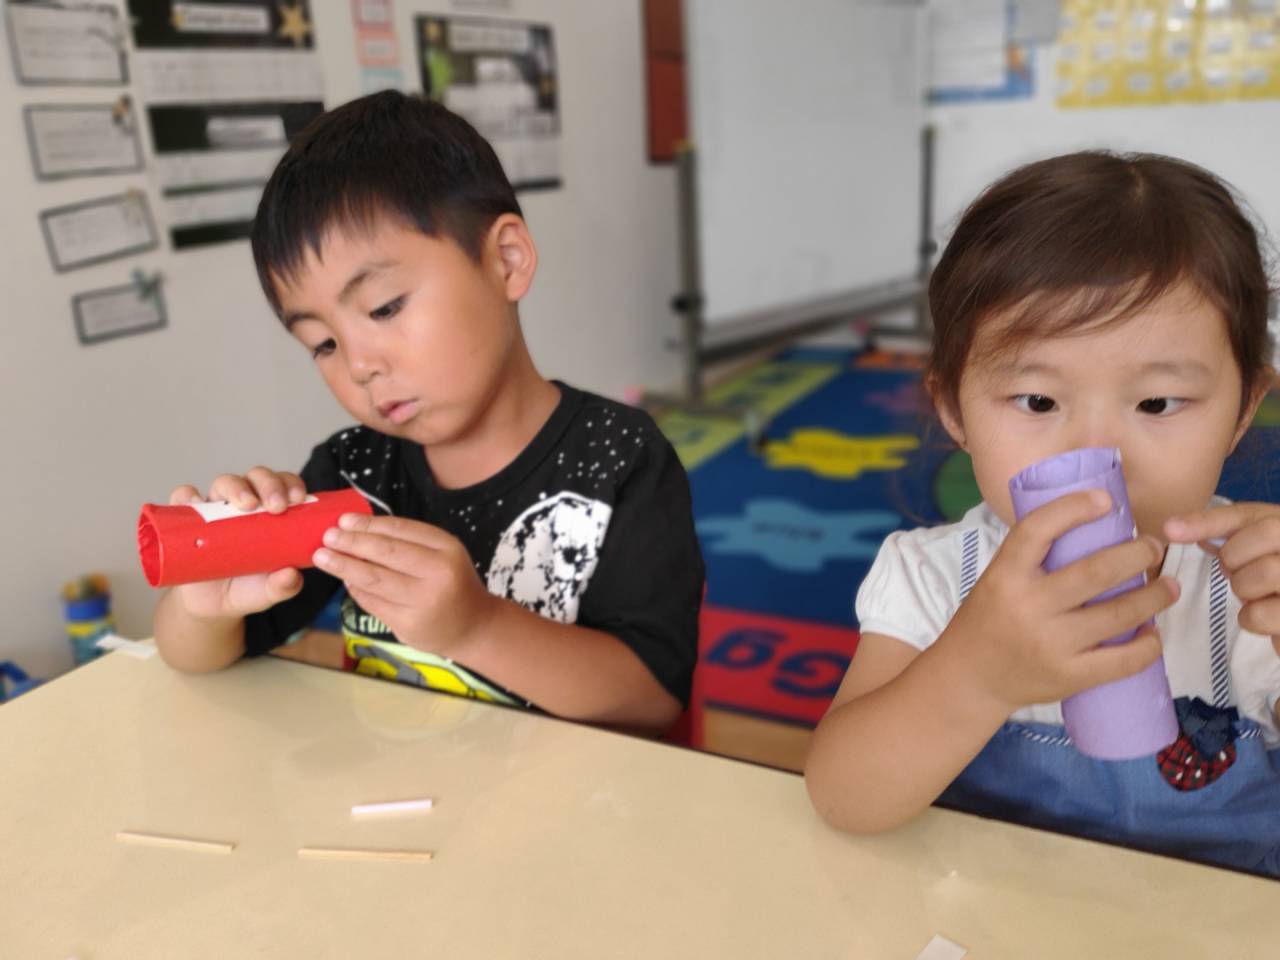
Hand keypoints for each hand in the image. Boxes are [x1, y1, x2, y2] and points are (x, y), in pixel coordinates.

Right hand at [166, 467, 307, 619]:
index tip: (298, 499)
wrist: (212, 606)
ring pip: (225, 482)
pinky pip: (183, 497)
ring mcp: (215, 509)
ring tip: (245, 505)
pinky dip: (187, 495)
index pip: (284, 485)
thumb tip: (291, 575)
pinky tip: (195, 503)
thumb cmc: (248, 588)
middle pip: (257, 478)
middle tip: (276, 506)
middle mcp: (245, 504)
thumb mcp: (269, 591)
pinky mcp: (188, 519)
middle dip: (268, 485)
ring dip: (236, 488)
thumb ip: (284, 585)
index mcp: (272, 512)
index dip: (291, 485)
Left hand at [312, 513, 496, 655]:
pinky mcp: (408, 625)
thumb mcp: (443, 554)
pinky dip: (355, 589)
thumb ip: (409, 542)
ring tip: (322, 557)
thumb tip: (358, 529)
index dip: (368, 524)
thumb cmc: (453, 583)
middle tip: (326, 536)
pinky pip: (373, 602)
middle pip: (385, 553)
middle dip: (351, 542)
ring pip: (374, 579)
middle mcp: (437, 574)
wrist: (473, 627)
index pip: (400, 530)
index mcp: (447, 549)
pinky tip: (346, 579)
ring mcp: (422, 602)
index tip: (343, 520)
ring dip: (344, 566)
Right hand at [946, 490, 1179, 711]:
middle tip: (1153, 547)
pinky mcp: (1068, 676)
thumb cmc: (989, 619)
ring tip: (1170, 586)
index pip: (1037, 530)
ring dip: (1155, 596)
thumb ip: (1034, 559)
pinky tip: (1154, 633)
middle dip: (1138, 554)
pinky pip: (1122, 661)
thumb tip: (1091, 529)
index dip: (1073, 508)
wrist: (970, 677)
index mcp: (1005, 575)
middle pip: (1096, 572)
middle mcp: (1028, 606)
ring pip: (1118, 614)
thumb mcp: (997, 580)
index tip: (1106, 500)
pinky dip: (1148, 646)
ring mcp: (1050, 644)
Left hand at [1166, 502, 1279, 655]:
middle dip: (1235, 556)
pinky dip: (1250, 618)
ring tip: (1255, 593)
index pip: (1249, 513)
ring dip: (1244, 588)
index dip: (1207, 521)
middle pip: (1267, 533)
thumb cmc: (1272, 575)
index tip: (1170, 530)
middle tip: (1235, 571)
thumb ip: (1221, 532)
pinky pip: (1260, 613)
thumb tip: (1173, 528)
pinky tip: (1265, 614)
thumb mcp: (1251, 545)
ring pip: (1265, 571)